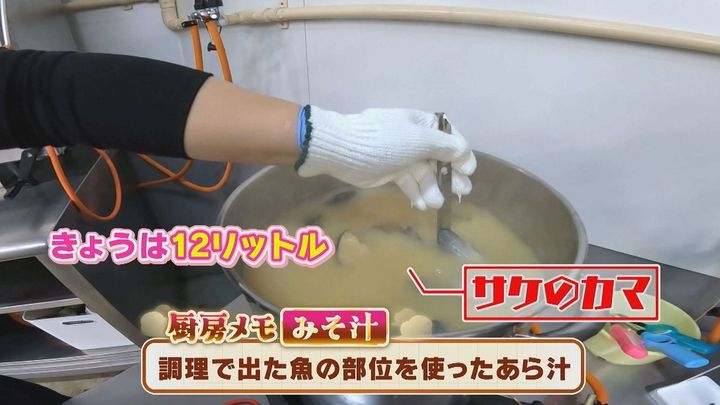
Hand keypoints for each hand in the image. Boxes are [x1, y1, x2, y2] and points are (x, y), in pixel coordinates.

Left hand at [294, 106, 475, 209]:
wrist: (343, 149)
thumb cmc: (385, 141)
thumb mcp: (419, 140)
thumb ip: (445, 147)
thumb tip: (465, 153)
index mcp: (424, 125)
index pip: (450, 138)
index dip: (461, 154)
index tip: (468, 171)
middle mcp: (416, 140)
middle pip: (441, 159)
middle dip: (451, 176)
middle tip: (461, 193)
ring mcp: (403, 157)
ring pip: (426, 174)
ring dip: (433, 189)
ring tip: (436, 204)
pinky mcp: (391, 173)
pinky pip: (410, 184)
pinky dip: (417, 194)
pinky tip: (421, 205)